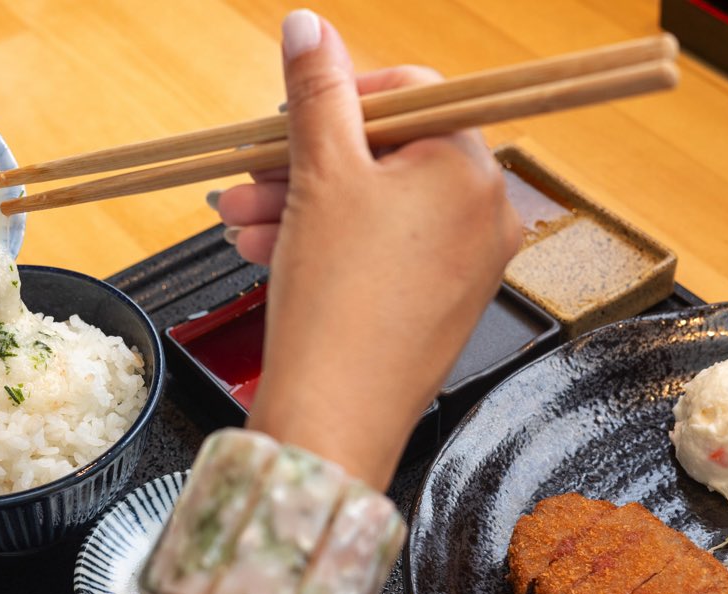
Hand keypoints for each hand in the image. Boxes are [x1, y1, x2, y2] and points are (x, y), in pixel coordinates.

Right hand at [230, 11, 521, 488]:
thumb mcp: (319, 177)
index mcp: (472, 170)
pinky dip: (327, 243)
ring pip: (375, 207)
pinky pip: (381, 251)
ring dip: (302, 204)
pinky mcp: (438, 304)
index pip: (413, 95)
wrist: (336, 420)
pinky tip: (269, 249)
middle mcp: (485, 215)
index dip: (342, 97)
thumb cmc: (339, 306)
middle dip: (305, 161)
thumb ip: (317, 93)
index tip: (294, 114)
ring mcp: (465, 265)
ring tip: (242, 219)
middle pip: (386, 155)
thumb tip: (309, 28)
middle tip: (252, 170)